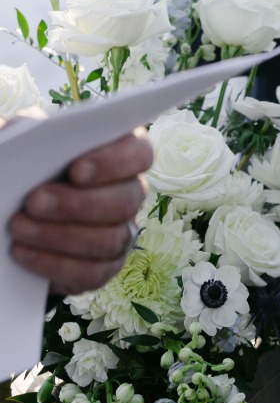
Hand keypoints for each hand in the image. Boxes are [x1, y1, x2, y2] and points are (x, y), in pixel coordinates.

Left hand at [8, 130, 152, 293]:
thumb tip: (28, 135)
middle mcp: (130, 193)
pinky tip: (22, 252)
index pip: (140, 154)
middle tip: (34, 201)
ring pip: (109, 240)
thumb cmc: (31, 166)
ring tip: (18, 227)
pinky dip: (53, 264)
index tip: (76, 169)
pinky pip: (91, 273)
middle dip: (77, 204)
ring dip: (59, 235)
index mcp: (122, 154)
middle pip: (126, 200)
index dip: (114, 163)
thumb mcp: (28, 140)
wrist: (18, 210)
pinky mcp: (103, 267)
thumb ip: (33, 129)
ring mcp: (121, 233)